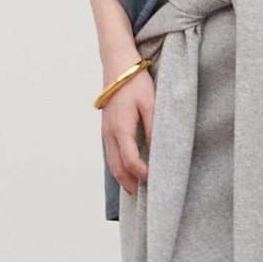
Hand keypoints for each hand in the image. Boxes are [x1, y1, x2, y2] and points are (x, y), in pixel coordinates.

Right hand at [102, 63, 153, 195]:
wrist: (117, 64)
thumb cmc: (135, 82)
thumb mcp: (150, 103)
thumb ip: (153, 128)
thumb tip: (157, 151)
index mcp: (121, 129)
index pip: (130, 162)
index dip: (143, 175)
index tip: (156, 181)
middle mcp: (109, 134)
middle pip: (117, 169)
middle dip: (130, 184)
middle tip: (146, 197)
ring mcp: (105, 132)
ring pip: (111, 164)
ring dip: (123, 178)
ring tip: (137, 189)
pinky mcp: (106, 129)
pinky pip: (111, 154)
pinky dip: (119, 167)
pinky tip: (129, 171)